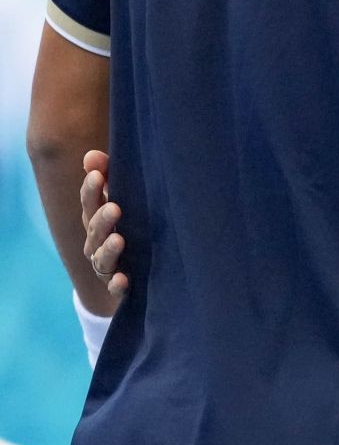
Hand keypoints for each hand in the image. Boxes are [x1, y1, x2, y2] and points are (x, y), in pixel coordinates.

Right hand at [81, 149, 128, 301]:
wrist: (143, 269)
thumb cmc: (132, 223)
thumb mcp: (122, 198)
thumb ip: (108, 176)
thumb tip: (92, 156)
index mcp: (97, 218)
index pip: (89, 203)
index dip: (91, 190)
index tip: (98, 175)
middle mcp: (97, 242)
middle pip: (94, 230)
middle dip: (102, 219)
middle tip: (115, 208)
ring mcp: (107, 266)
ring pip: (102, 259)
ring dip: (108, 249)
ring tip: (119, 240)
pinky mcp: (119, 287)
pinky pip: (114, 288)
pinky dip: (116, 284)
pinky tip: (122, 278)